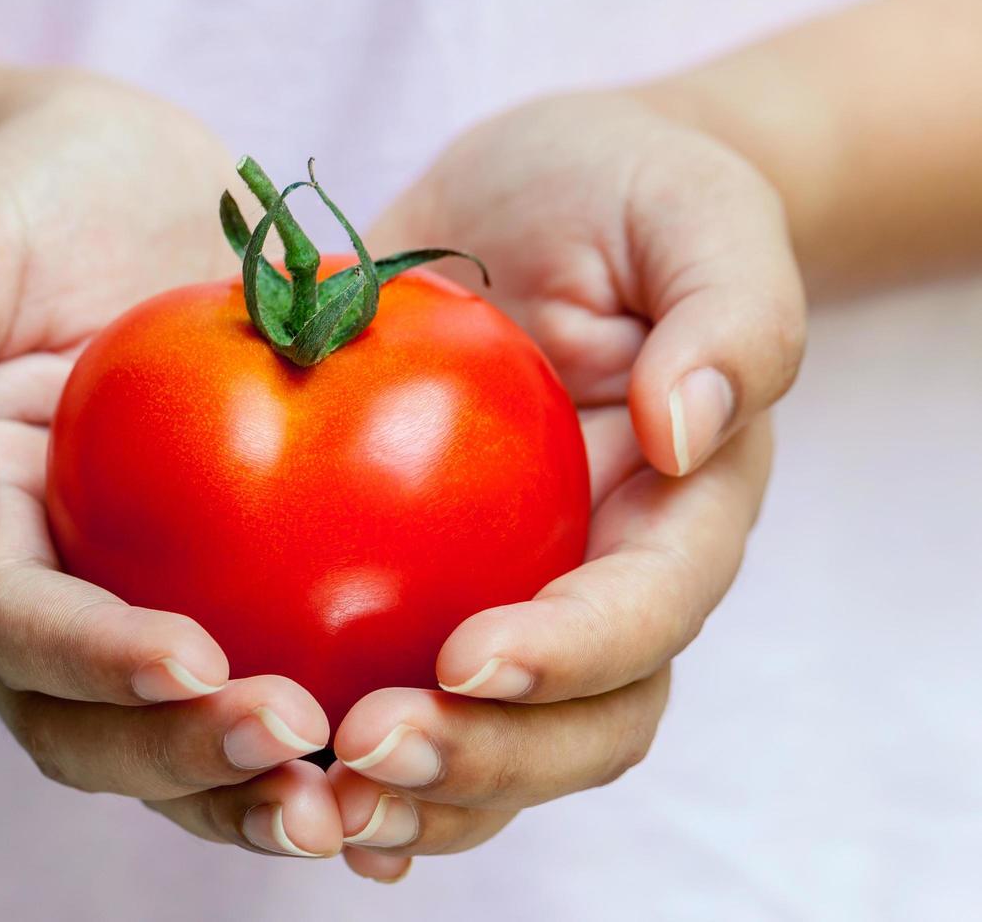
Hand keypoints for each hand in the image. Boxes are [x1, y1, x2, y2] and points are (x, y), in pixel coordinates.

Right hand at [0, 77, 342, 856]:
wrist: (118, 180)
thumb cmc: (22, 208)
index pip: (18, 631)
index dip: (96, 665)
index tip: (195, 662)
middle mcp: (64, 586)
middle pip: (96, 725)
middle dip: (187, 759)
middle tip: (297, 748)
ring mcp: (154, 587)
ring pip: (190, 730)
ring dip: (262, 788)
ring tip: (356, 805)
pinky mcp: (247, 569)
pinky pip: (287, 657)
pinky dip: (341, 715)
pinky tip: (430, 727)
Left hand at [332, 92, 802, 880]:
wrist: (538, 204)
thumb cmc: (628, 198)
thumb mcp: (695, 214)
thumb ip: (730, 315)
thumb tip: (685, 434)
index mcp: (676, 515)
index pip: (643, 618)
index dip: (568, 657)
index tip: (468, 658)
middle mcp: (599, 582)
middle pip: (574, 727)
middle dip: (481, 760)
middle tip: (364, 751)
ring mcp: (508, 595)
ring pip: (487, 747)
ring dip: (406, 791)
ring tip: (307, 798)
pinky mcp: (417, 583)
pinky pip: (395, 692)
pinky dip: (341, 750)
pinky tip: (266, 774)